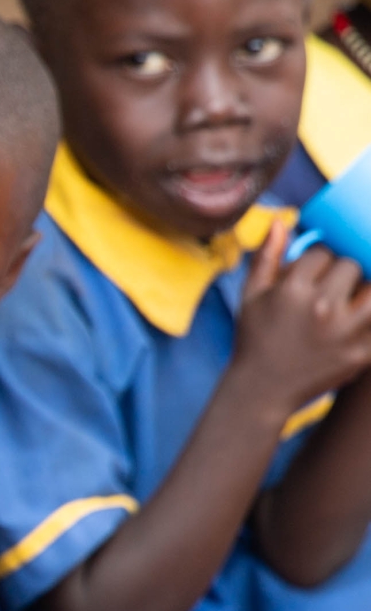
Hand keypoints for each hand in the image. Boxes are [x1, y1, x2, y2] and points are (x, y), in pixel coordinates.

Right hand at [230, 219, 370, 419]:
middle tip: (336, 281)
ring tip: (355, 292)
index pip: (321, 253)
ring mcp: (345, 331)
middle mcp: (320, 308)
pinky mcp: (362, 352)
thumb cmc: (255, 340)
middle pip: (351, 265)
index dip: (322, 256)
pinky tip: (364, 309)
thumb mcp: (250, 298)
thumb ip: (266, 258)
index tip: (318, 265)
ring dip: (367, 286)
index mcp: (292, 291)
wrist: (262, 391)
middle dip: (345, 268)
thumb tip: (280, 219)